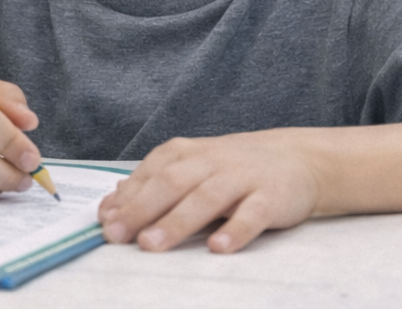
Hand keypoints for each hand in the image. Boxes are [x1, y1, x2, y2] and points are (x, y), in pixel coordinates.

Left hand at [98, 129, 321, 252]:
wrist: (297, 158)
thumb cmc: (232, 168)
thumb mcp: (191, 168)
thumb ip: (152, 184)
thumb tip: (112, 203)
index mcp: (186, 153)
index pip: (150, 174)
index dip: (126, 198)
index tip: (104, 222)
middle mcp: (210, 161)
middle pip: (171, 183)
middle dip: (141, 209)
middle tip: (118, 234)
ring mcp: (241, 177)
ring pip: (205, 198)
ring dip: (176, 222)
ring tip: (152, 244)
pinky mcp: (271, 197)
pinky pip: (252, 214)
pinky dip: (235, 230)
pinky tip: (217, 247)